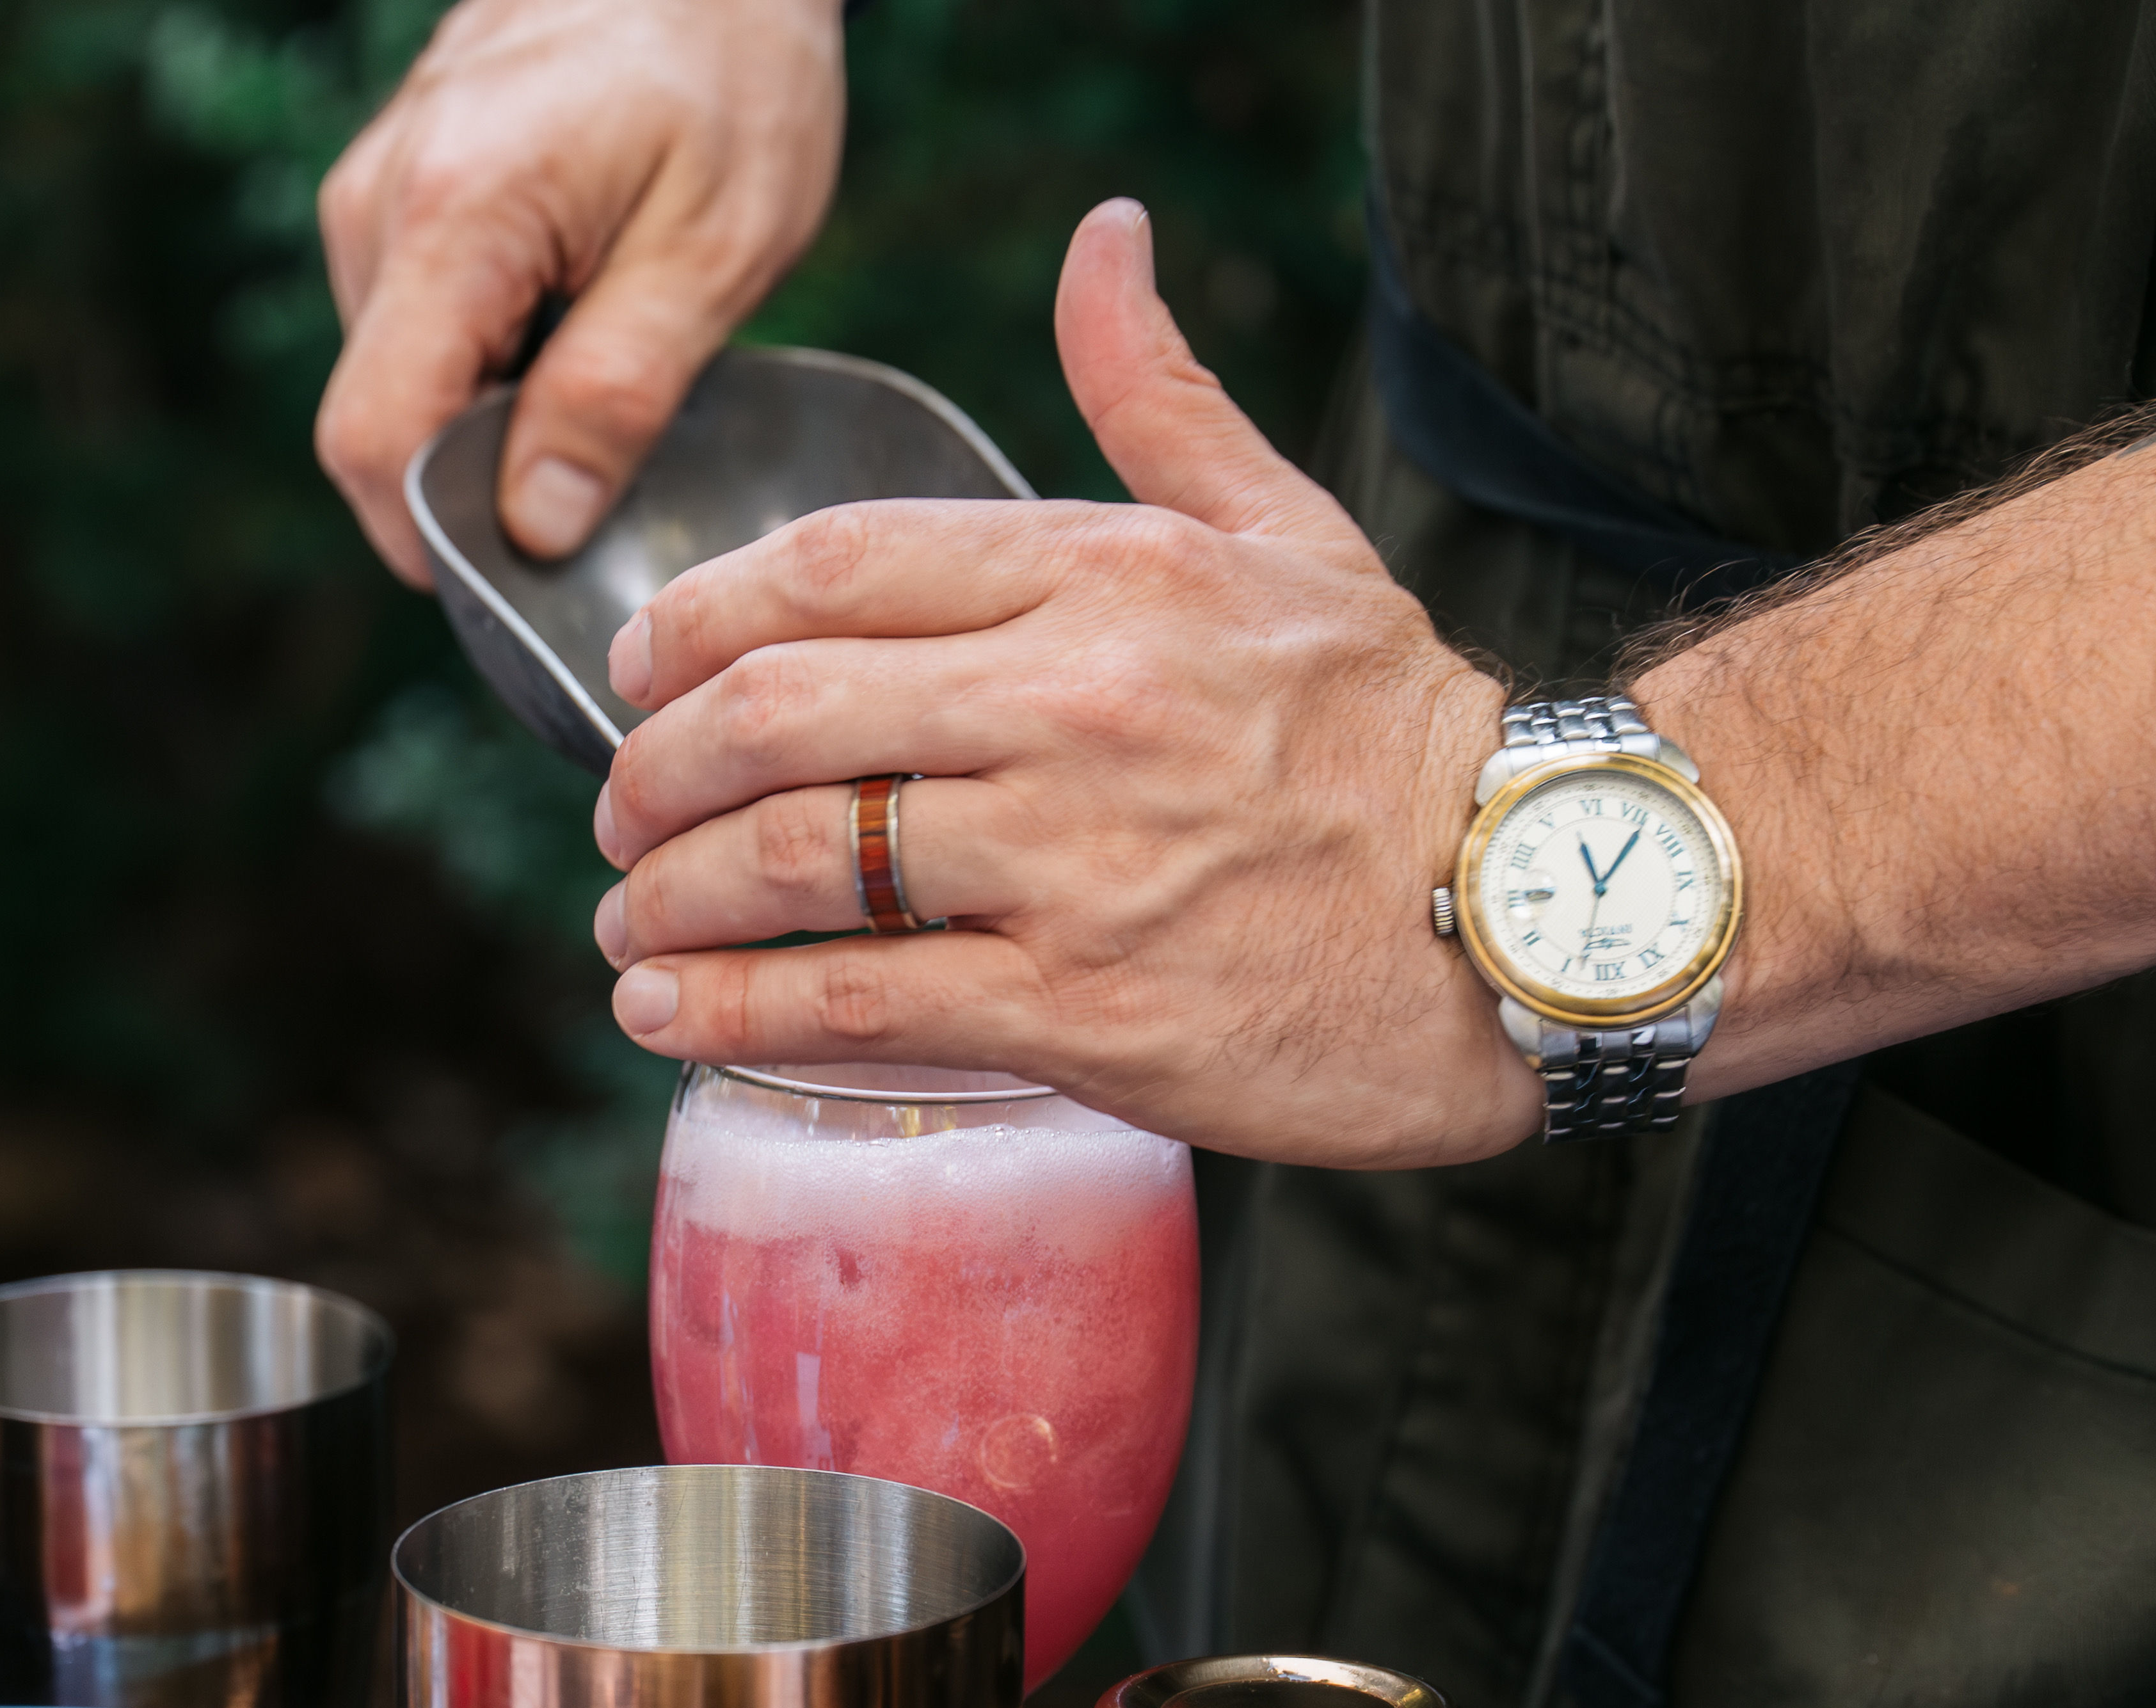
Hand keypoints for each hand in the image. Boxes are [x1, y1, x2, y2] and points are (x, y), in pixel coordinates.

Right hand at [314, 0, 845, 584]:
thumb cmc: (731, 72)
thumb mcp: (715, 247)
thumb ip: (618, 391)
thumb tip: (539, 527)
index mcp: (454, 218)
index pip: (376, 440)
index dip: (437, 541)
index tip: (530, 577)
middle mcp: (380, 204)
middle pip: (377, 422)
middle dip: (474, 486)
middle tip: (604, 481)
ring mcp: (374, 192)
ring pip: (395, 379)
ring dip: (485, 419)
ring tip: (601, 369)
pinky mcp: (393, 191)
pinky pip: (414, 326)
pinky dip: (485, 361)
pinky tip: (572, 323)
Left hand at [584, 200, 1529, 1167]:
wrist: (1536, 908)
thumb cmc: (1398, 730)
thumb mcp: (1286, 532)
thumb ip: (1157, 398)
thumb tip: (1099, 246)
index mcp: (1106, 576)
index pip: (830, 566)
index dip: (690, 621)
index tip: (639, 673)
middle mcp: (1075, 706)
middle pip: (777, 712)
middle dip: (651, 770)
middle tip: (619, 814)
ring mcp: (1074, 863)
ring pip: (795, 863)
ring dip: (667, 898)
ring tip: (631, 924)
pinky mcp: (1086, 1011)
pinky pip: (855, 1004)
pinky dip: (731, 1012)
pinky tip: (668, 1014)